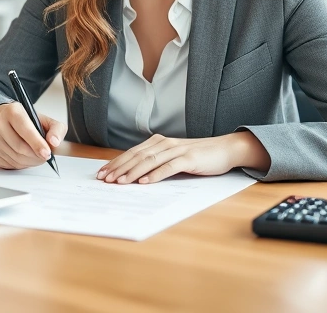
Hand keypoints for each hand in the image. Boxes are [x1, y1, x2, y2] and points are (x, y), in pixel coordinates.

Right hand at [0, 102, 66, 169]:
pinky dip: (20, 164)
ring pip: (15, 158)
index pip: (25, 129)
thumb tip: (54, 142)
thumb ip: (57, 129)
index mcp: (13, 111)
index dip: (37, 143)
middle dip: (36, 156)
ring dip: (30, 161)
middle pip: (20, 148)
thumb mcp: (45, 120)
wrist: (6, 122)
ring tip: (36, 156)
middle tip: (45, 156)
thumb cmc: (28, 121)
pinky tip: (24, 157)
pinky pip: (8, 164)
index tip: (47, 153)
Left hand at [96, 132, 269, 184]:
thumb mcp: (173, 158)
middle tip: (104, 179)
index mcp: (158, 142)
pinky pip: (169, 167)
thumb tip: (134, 176)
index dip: (116, 163)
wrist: (225, 150)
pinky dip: (155, 175)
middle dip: (118, 168)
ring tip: (120, 182)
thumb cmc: (198, 156)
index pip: (132, 153)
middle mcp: (165, 143)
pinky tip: (145, 183)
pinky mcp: (189, 159)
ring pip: (149, 161)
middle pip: (137, 156)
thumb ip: (156, 163)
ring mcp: (177, 150)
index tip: (102, 173)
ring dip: (132, 172)